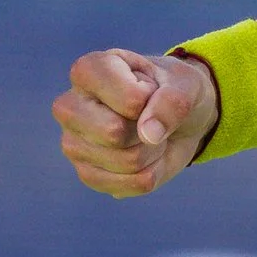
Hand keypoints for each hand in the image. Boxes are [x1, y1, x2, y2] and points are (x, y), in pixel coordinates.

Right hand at [53, 48, 217, 198]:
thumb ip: (172, 101)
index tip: (150, 89)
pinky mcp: (86, 173)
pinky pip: (127, 185)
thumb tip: (148, 135)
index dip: (149, 99)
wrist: (180, 119)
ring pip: (125, 161)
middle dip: (148, 129)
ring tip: (149, 134)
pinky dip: (150, 173)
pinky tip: (144, 156)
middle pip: (114, 133)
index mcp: (89, 70)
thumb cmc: (175, 90)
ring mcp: (73, 142)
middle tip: (149, 116)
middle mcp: (70, 106)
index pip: (125, 98)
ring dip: (152, 151)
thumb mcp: (186, 85)